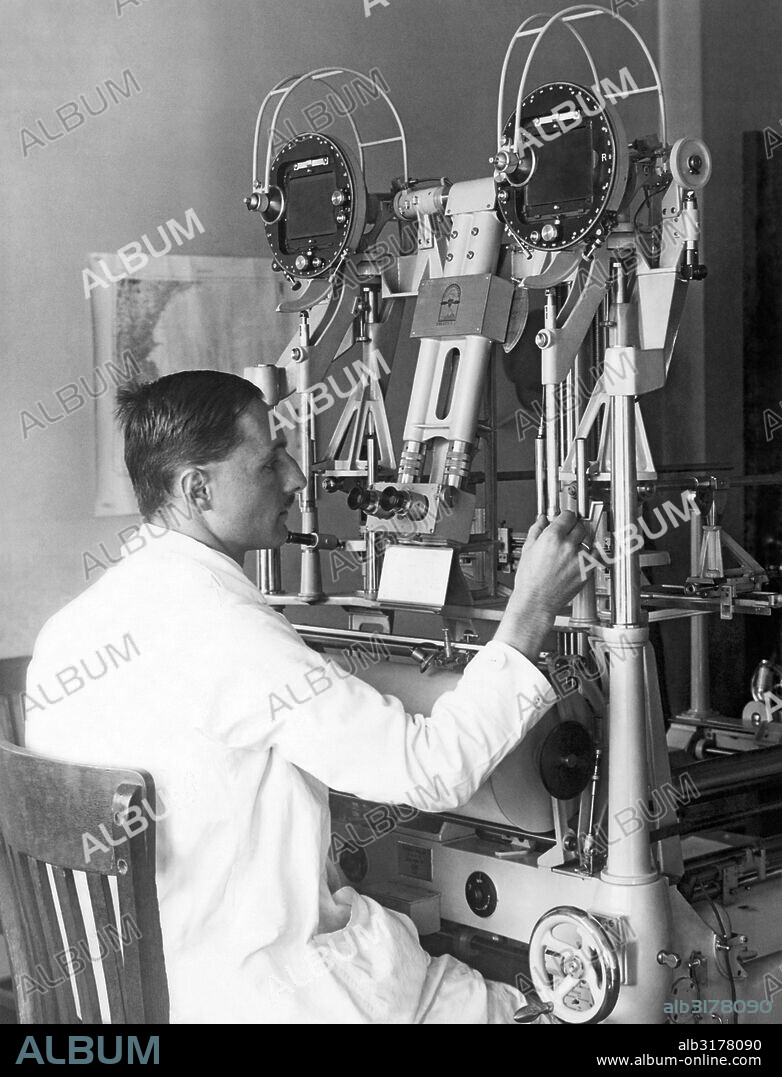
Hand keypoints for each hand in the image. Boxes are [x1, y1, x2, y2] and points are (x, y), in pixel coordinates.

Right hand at [495, 511, 590, 660]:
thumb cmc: (529, 580)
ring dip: (583, 538)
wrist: (536, 601)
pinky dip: (591, 552)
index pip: (568, 516)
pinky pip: (596, 555)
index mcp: (552, 538)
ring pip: (589, 539)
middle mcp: (568, 546)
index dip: (566, 515)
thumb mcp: (528, 550)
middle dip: (574, 526)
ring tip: (574, 544)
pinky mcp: (587, 570)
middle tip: (569, 530)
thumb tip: (541, 519)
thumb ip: (536, 530)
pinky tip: (583, 554)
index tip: (565, 518)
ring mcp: (580, 559)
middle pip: (580, 526)